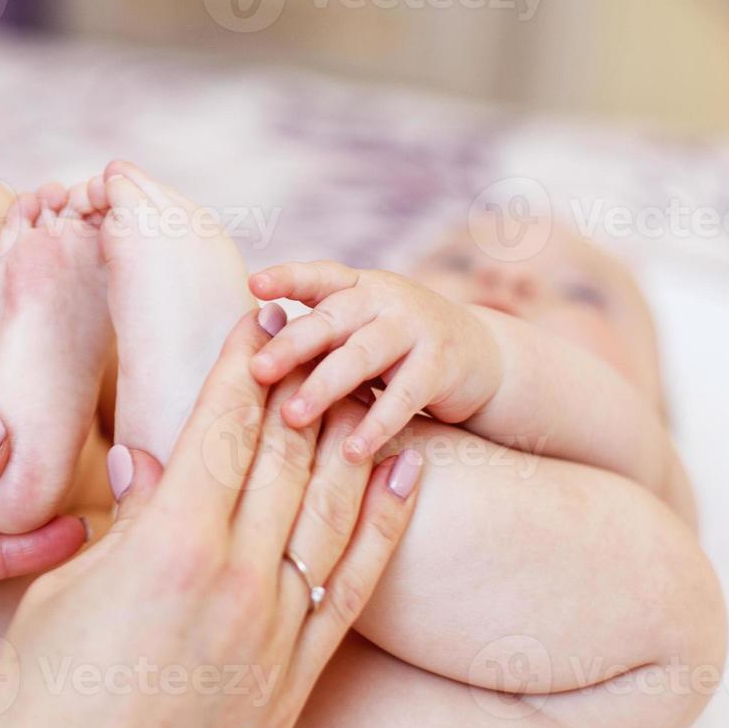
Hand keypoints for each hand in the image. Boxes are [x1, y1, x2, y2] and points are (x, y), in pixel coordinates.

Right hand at [0, 310, 423, 727]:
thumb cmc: (48, 693)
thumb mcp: (66, 592)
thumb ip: (124, 520)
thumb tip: (150, 461)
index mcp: (170, 544)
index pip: (221, 428)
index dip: (242, 363)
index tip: (257, 313)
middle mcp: (236, 576)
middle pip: (284, 453)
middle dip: (299, 381)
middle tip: (309, 330)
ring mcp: (277, 624)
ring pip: (332, 505)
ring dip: (352, 433)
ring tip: (363, 378)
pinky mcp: (300, 670)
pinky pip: (357, 582)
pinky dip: (387, 520)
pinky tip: (405, 469)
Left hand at [248, 262, 502, 460]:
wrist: (481, 356)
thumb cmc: (398, 349)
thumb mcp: (360, 331)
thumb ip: (319, 338)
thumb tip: (247, 358)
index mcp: (358, 288)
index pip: (320, 277)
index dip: (288, 277)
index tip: (253, 286)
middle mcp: (386, 299)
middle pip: (332, 318)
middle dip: (292, 344)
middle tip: (256, 370)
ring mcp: (417, 328)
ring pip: (363, 355)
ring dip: (325, 386)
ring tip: (292, 417)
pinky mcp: (442, 364)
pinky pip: (405, 396)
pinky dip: (377, 425)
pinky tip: (353, 451)